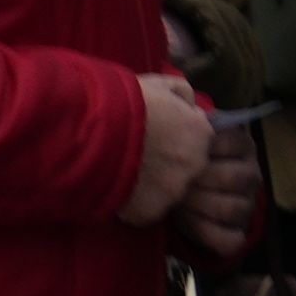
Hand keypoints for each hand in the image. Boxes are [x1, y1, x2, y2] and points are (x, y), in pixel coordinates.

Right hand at [121, 70, 215, 226]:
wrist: (94, 130)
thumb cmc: (125, 101)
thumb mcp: (158, 83)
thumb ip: (182, 93)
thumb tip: (189, 104)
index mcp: (201, 133)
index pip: (199, 142)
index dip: (176, 139)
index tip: (156, 136)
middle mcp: (195, 165)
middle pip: (186, 170)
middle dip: (167, 164)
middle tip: (139, 154)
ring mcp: (173, 192)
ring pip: (167, 192)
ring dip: (150, 185)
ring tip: (123, 171)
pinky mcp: (150, 212)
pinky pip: (145, 211)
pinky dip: (133, 204)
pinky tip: (117, 187)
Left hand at [184, 125, 266, 265]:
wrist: (183, 191)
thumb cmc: (182, 156)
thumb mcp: (185, 132)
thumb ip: (185, 115)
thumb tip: (180, 100)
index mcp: (242, 143)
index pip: (232, 140)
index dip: (202, 146)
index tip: (178, 149)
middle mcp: (251, 173)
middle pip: (232, 177)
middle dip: (197, 180)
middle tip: (173, 180)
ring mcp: (247, 205)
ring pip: (232, 208)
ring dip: (198, 206)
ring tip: (175, 200)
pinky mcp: (238, 233)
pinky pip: (229, 240)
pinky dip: (204, 232)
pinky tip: (185, 221)